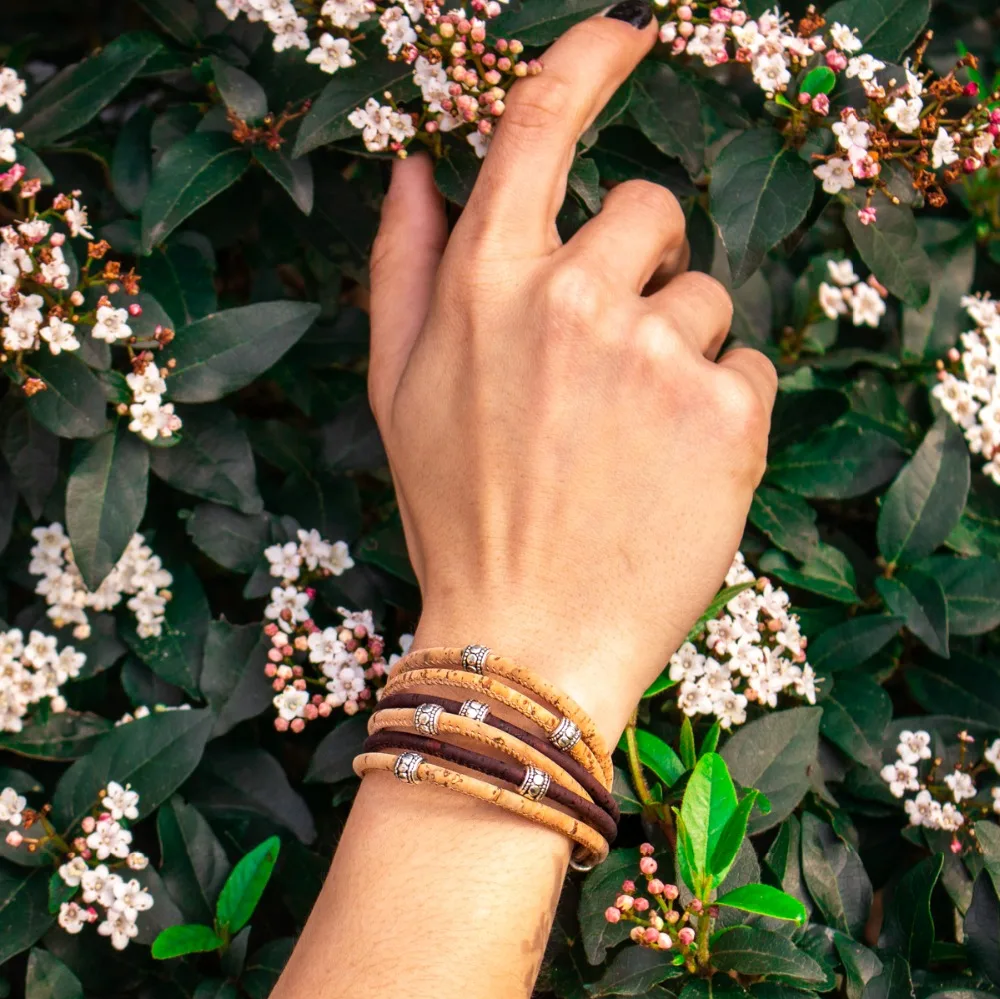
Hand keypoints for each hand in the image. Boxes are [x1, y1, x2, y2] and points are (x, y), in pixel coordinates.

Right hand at [367, 5, 776, 743]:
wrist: (525, 641)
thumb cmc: (457, 517)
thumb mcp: (398, 394)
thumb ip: (402, 269)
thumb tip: (420, 168)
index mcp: (487, 286)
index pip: (542, 126)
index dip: (589, 60)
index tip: (628, 34)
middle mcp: (572, 299)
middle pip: (651, 208)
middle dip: (643, 264)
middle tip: (610, 360)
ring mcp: (656, 353)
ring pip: (708, 297)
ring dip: (681, 352)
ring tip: (632, 442)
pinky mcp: (728, 413)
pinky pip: (751, 366)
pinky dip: (723, 411)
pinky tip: (674, 472)